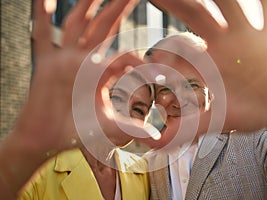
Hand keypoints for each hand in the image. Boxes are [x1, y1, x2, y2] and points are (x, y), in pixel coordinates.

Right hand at [0, 0, 138, 195]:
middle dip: (118, 8)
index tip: (155, 70)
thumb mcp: (111, 127)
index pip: (124, 55)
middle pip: (104, 27)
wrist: (50, 142)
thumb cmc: (79, 134)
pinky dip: (41, 17)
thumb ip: (133, 127)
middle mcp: (84, 61)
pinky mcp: (46, 65)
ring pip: (78, 24)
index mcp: (101, 73)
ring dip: (88, 4)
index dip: (140, 60)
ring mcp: (64, 60)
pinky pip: (42, 36)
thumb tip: (157, 137)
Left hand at [150, 0, 266, 130]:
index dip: (165, 50)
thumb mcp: (218, 119)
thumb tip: (155, 142)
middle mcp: (223, 43)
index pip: (179, 50)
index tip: (151, 51)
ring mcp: (247, 35)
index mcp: (207, 60)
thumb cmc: (251, 109)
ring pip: (229, 8)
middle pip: (196, 18)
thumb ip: (187, 127)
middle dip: (177, 5)